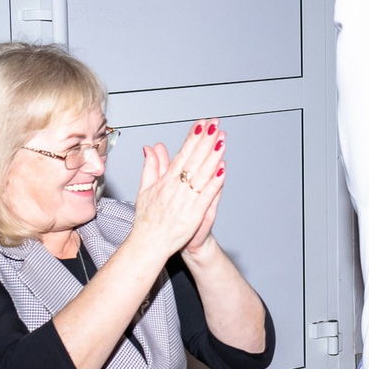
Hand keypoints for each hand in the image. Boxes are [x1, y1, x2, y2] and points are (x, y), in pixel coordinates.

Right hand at [130, 120, 226, 260]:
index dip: (193, 138)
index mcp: (165, 181)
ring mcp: (186, 200)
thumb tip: (151, 147)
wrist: (149, 244)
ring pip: (202, 174)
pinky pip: (207, 195)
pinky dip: (215, 182)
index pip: (182, 154)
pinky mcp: (195, 213)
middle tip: (215, 124)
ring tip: (222, 140)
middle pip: (194, 160)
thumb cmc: (148, 219)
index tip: (202, 125)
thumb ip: (151, 167)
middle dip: (205, 140)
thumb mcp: (145, 189)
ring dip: (213, 156)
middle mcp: (176, 188)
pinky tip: (223, 169)